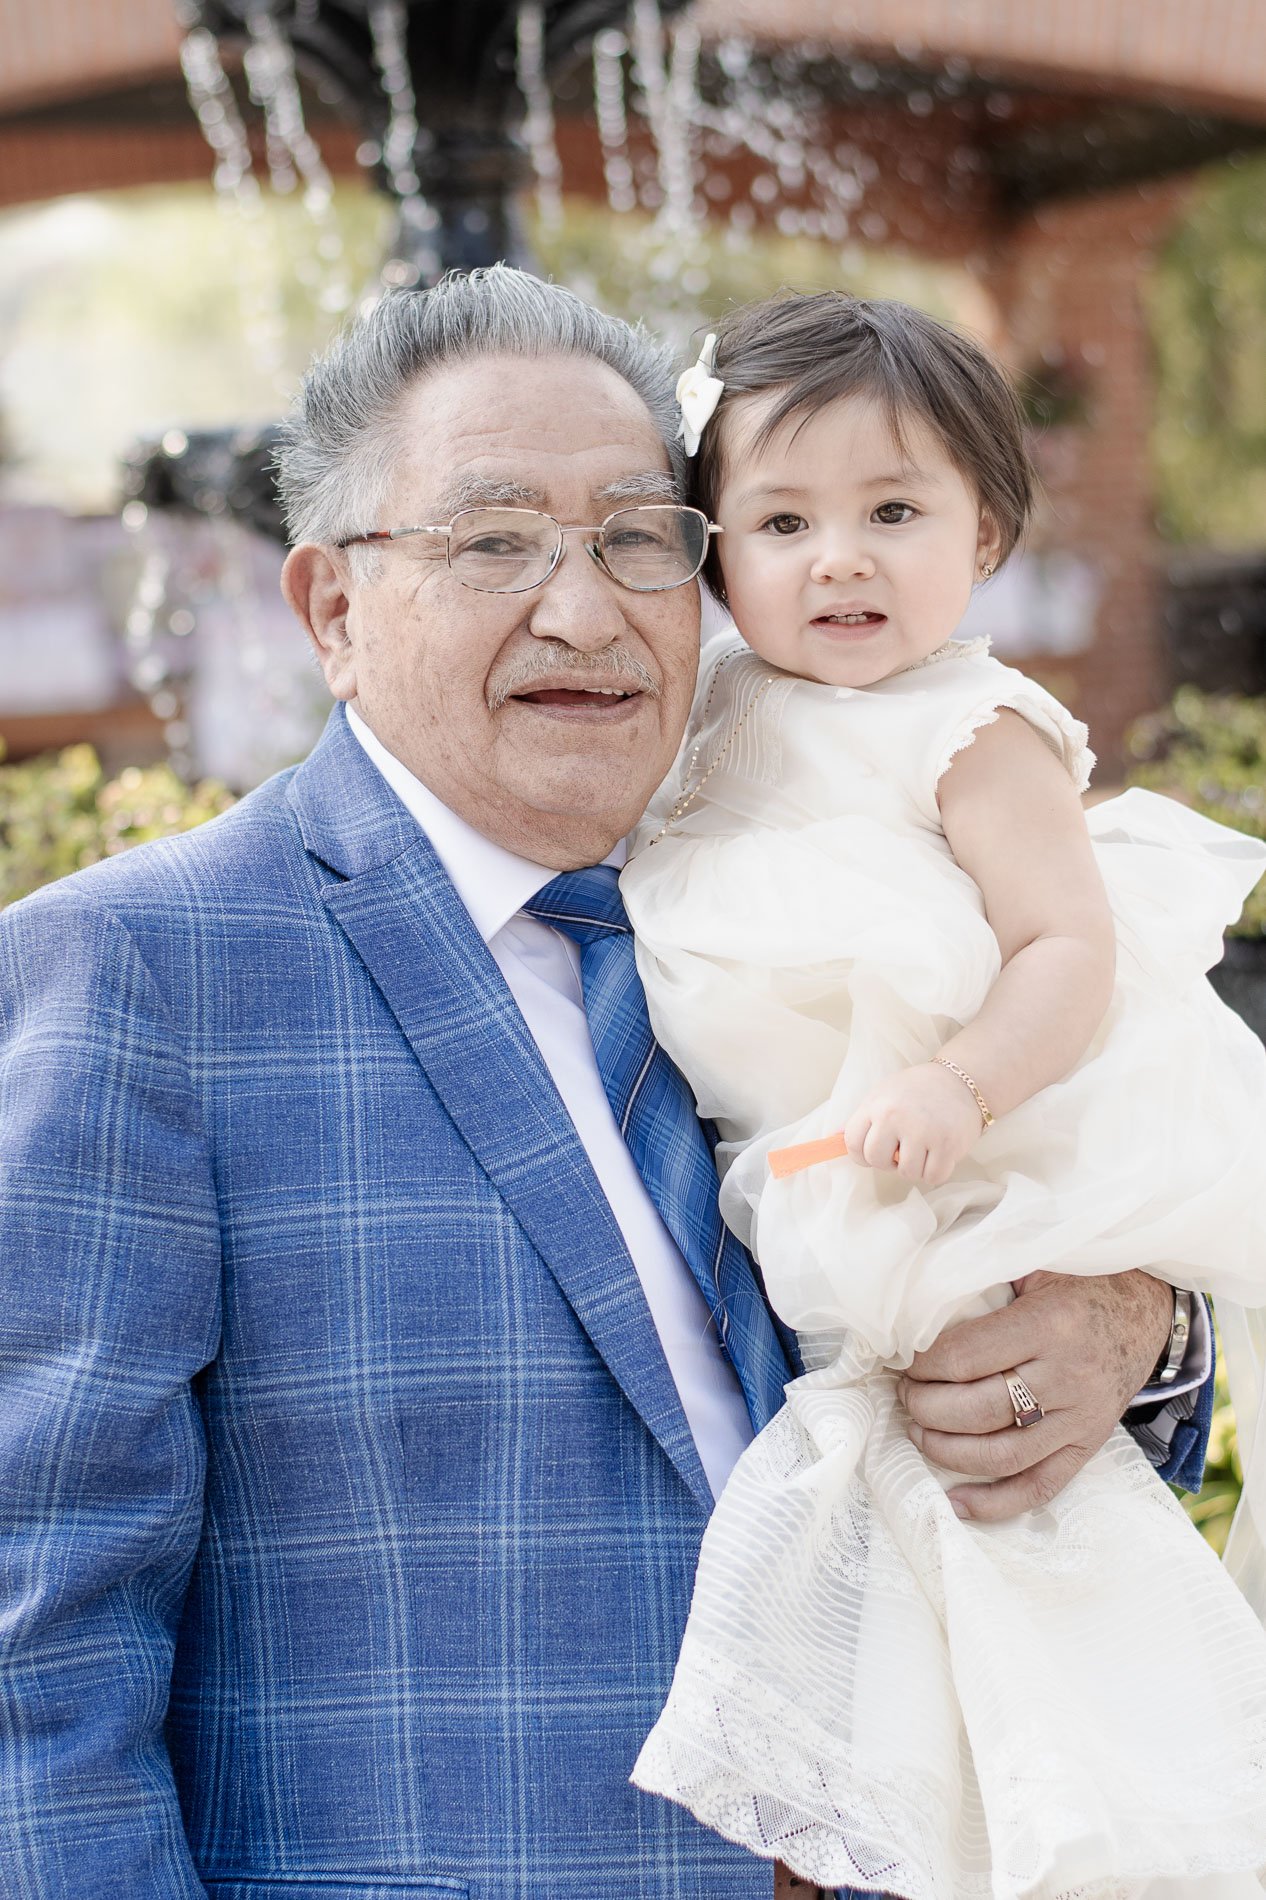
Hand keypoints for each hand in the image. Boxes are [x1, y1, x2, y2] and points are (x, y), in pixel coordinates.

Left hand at [843, 1062, 982, 1187]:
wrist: (962, 1079)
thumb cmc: (918, 1090)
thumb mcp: (884, 1094)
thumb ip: (863, 1118)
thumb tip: (833, 1139)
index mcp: (876, 1105)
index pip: (852, 1143)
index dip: (861, 1155)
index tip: (873, 1153)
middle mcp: (896, 1117)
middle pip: (876, 1161)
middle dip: (887, 1162)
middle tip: (901, 1150)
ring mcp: (923, 1131)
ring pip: (906, 1173)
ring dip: (914, 1167)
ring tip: (923, 1148)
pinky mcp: (948, 1144)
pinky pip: (933, 1177)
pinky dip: (935, 1172)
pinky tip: (938, 1154)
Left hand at [898, 1269, 1172, 1521]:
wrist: (1147, 1312)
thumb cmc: (1082, 1283)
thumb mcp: (1036, 1264)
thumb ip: (985, 1283)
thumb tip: (916, 1308)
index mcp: (1049, 1325)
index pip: (966, 1358)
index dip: (924, 1365)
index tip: (904, 1361)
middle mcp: (1067, 1378)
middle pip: (978, 1411)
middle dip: (926, 1408)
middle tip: (905, 1395)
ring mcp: (1080, 1420)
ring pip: (1002, 1455)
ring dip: (947, 1451)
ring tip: (917, 1432)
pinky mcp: (1087, 1446)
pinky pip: (1041, 1487)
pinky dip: (996, 1503)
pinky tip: (956, 1502)